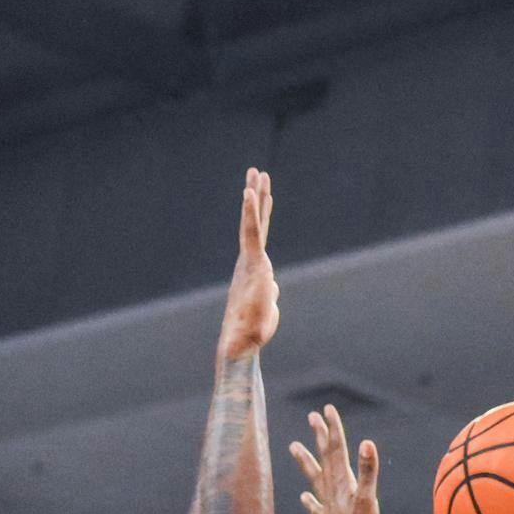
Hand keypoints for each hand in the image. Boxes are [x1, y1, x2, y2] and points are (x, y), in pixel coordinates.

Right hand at [217, 168, 277, 359]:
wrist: (241, 342)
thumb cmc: (253, 330)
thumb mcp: (268, 308)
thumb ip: (269, 291)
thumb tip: (271, 284)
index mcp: (253, 269)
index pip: (257, 235)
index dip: (259, 212)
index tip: (258, 190)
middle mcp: (249, 261)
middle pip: (255, 222)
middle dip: (256, 196)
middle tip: (256, 171)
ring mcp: (250, 261)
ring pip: (254, 223)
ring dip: (256, 196)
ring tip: (257, 173)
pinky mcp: (252, 264)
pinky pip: (251, 234)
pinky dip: (250, 213)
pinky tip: (249, 194)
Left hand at [289, 404, 380, 513]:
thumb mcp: (367, 500)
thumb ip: (368, 472)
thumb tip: (366, 443)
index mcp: (342, 482)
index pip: (337, 449)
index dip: (333, 428)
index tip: (327, 408)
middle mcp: (333, 491)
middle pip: (326, 458)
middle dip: (321, 436)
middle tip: (313, 416)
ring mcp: (329, 507)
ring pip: (316, 478)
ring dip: (307, 461)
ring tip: (293, 447)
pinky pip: (317, 508)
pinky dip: (310, 501)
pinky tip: (303, 498)